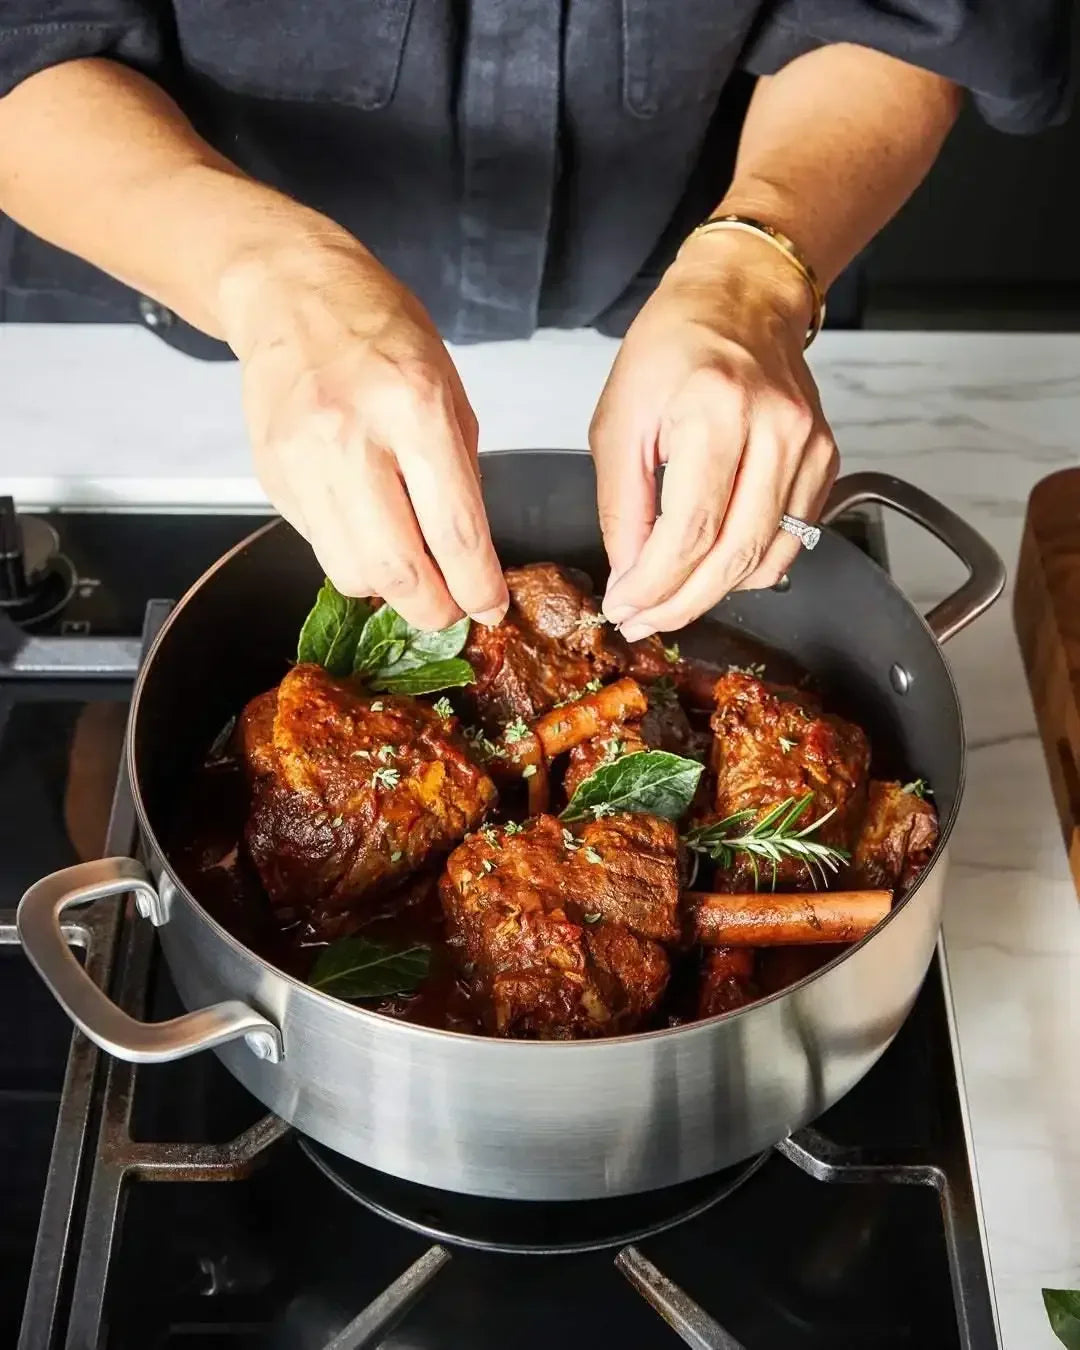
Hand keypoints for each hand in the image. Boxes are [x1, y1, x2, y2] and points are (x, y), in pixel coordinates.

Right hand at [218, 236, 507, 630]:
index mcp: (414, 407)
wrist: (290, 292)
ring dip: (388, 590)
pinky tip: (368, 531)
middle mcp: (353, 437)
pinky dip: (351, 555)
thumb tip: (470, 550)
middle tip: (451, 610)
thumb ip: (461, 469)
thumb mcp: (448, 386)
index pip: (453, 528)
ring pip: (350, 570)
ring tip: (411, 573)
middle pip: (396, 568)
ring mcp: (303, 460)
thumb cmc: (378, 329)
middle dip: (432, 608)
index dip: (476, 584)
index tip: (490, 607)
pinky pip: (319, 545)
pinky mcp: (272, 475)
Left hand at [590, 229, 838, 640]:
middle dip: (682, 603)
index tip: (625, 607)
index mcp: (716, 410)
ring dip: (714, 592)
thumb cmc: (672, 347)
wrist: (741, 298)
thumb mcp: (619, 420)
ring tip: (670, 596)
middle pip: (734, 555)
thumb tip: (631, 575)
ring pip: (766, 558)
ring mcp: (810, 446)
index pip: (691, 530)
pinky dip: (749, 566)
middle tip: (644, 620)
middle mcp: (775, 429)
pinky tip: (711, 562)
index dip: (655, 585)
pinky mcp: (826, 459)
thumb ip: (623, 505)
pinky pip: (791, 540)